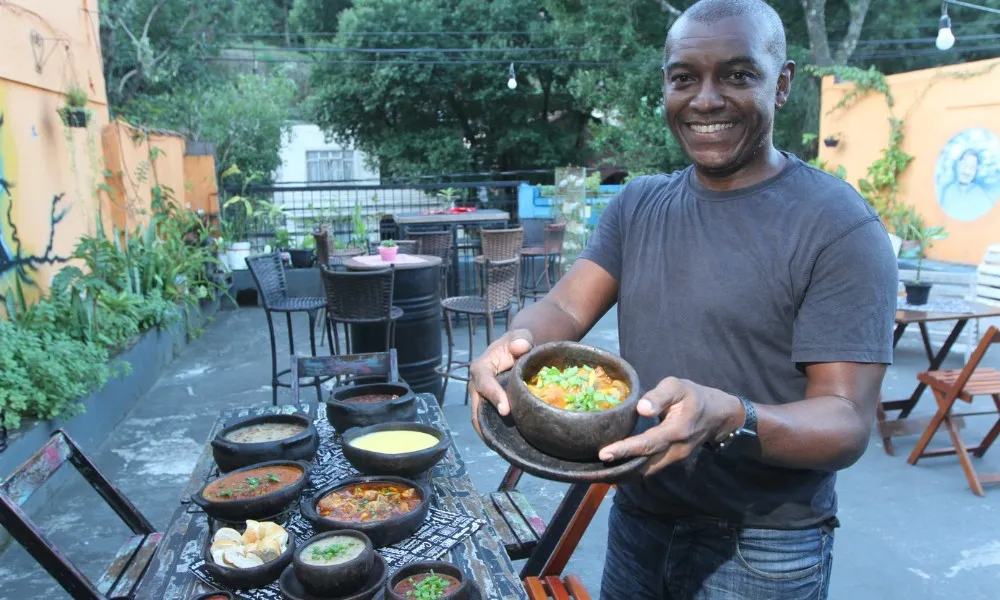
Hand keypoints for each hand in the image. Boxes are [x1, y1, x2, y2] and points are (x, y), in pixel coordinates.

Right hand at [468, 329, 533, 434]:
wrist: (518, 351)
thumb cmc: (519, 343)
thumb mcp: (521, 336)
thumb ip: (521, 340)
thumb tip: (521, 347)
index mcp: (481, 368)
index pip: (484, 384)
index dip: (493, 396)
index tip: (506, 410)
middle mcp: (477, 386)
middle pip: (476, 409)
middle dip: (486, 425)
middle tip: (501, 441)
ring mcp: (482, 399)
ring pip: (480, 420)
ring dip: (490, 434)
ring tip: (505, 448)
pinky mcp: (490, 407)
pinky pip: (489, 422)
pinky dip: (496, 434)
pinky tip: (509, 444)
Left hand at [598, 377, 743, 475]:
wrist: (718, 415)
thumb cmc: (694, 396)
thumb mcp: (678, 387)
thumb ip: (660, 396)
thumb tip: (642, 409)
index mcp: (676, 430)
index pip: (648, 444)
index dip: (625, 449)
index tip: (604, 454)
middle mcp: (676, 450)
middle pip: (645, 464)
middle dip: (620, 468)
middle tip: (594, 469)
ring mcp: (675, 458)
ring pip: (648, 470)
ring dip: (626, 472)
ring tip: (601, 472)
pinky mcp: (672, 459)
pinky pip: (652, 467)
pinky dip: (635, 469)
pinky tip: (618, 467)